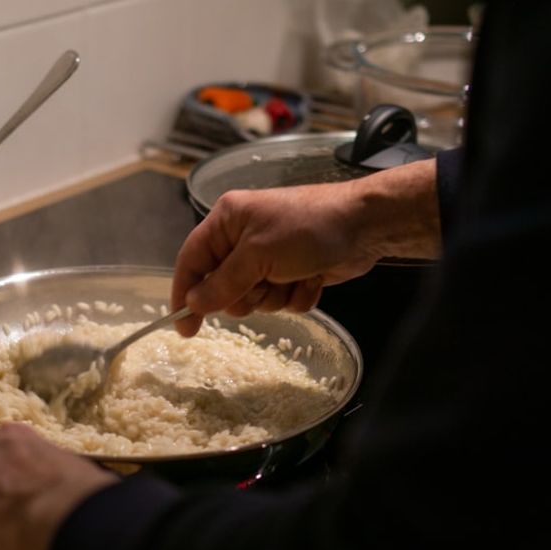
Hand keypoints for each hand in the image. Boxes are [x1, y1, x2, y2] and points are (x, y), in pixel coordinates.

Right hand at [171, 159, 441, 335]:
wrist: (365, 226)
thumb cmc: (307, 229)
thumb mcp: (258, 254)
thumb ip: (224, 282)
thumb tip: (194, 303)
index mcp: (227, 221)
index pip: (192, 261)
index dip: (185, 294)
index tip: (185, 328)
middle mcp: (244, 238)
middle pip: (223, 287)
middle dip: (246, 294)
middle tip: (265, 284)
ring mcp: (271, 257)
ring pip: (255, 298)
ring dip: (275, 296)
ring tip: (295, 276)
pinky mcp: (294, 272)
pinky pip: (282, 300)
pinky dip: (297, 296)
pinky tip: (313, 279)